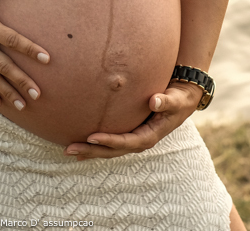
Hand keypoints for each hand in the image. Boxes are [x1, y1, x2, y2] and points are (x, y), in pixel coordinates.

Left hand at [63, 81, 202, 160]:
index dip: (109, 141)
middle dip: (91, 150)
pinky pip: (109, 142)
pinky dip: (94, 144)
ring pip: (108, 149)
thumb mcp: (176, 99)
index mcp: (150, 136)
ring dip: (88, 150)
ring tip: (67, 150)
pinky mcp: (129, 133)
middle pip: (112, 150)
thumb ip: (166, 100)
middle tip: (69, 149)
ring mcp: (133, 139)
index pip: (126, 142)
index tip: (91, 137)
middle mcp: (139, 141)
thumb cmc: (178, 98)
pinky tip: (79, 143)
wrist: (182, 101)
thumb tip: (154, 101)